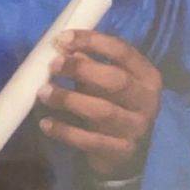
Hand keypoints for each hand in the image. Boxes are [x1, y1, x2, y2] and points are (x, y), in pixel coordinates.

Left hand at [37, 29, 161, 177]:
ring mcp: (135, 128)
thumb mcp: (106, 79)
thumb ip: (88, 62)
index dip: (92, 41)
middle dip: (81, 70)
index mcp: (146, 75)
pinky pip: (90, 140)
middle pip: (115, 80)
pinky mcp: (121, 151)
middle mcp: (146, 101)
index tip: (63, 38)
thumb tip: (62, 46)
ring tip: (43, 93)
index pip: (122, 51)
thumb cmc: (112, 102)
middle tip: (52, 65)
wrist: (125, 151)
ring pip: (102, 111)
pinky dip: (65, 131)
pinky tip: (46, 124)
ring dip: (69, 100)